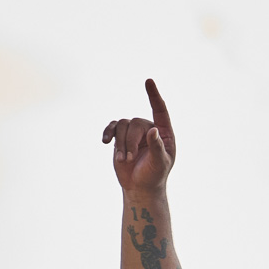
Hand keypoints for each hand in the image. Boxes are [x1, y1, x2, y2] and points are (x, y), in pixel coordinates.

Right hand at [103, 79, 175, 195]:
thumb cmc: (154, 175)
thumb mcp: (159, 163)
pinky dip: (108, 133)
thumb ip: (157, 147)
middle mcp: (149, 128)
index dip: (154, 95)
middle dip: (130, 141)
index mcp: (164, 133)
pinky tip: (105, 142)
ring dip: (120, 143)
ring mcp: (134, 132)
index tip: (148, 81)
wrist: (140, 186)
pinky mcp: (121, 137)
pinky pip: (113, 127)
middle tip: (129, 159)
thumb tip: (153, 131)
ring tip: (124, 160)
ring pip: (122, 125)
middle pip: (135, 122)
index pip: (160, 110)